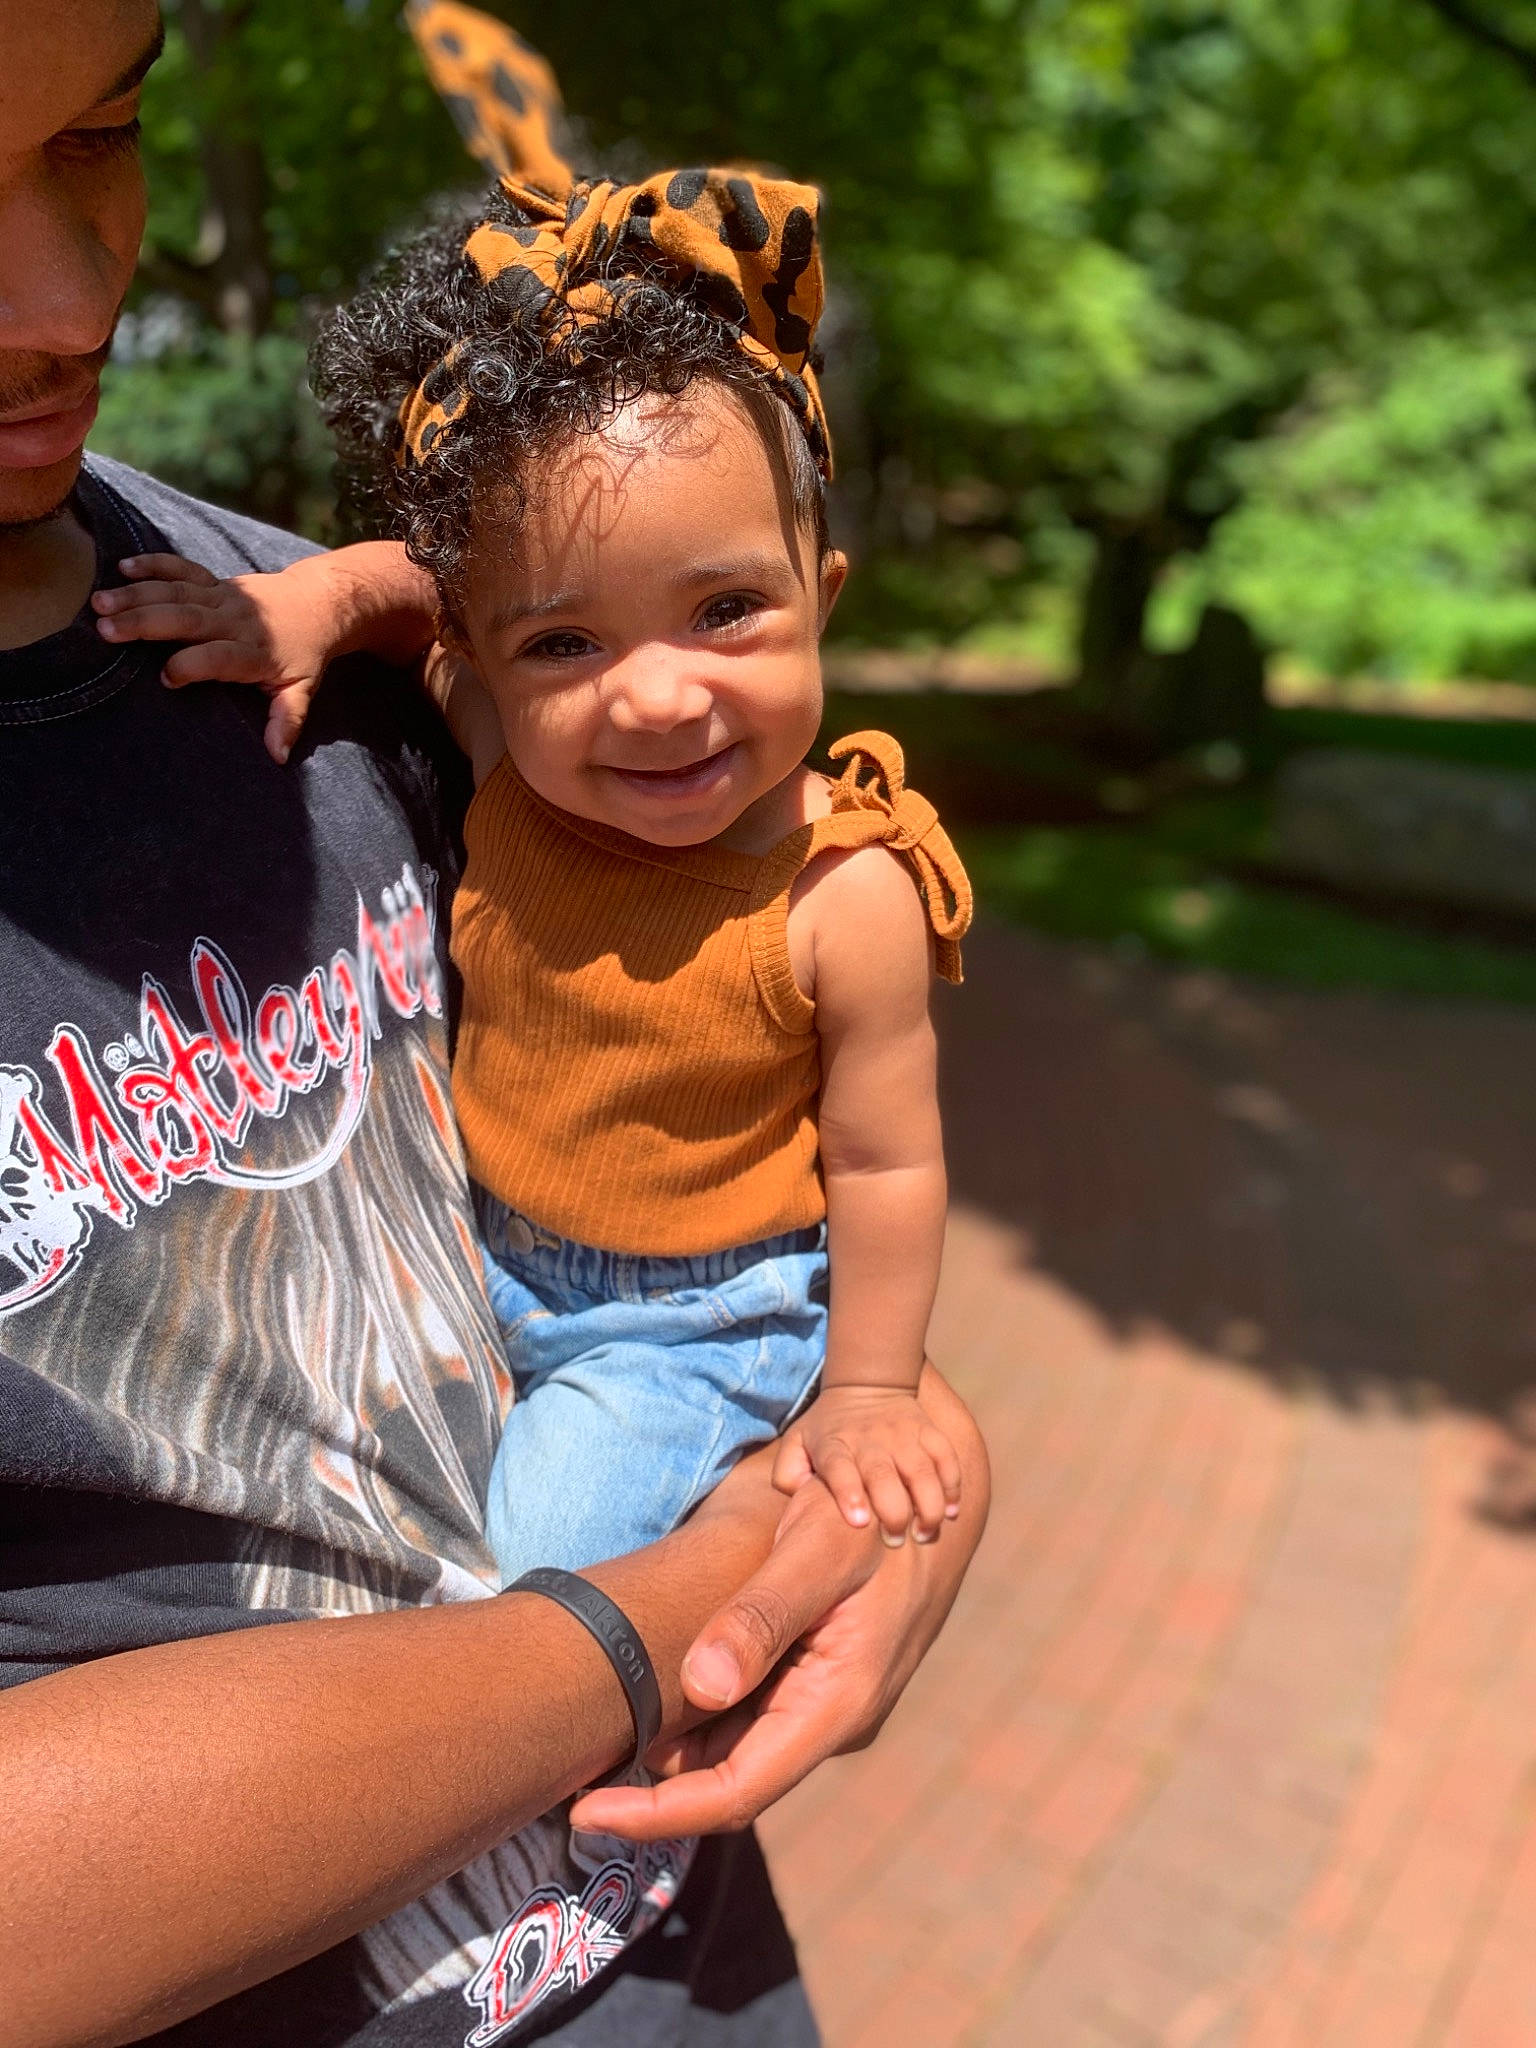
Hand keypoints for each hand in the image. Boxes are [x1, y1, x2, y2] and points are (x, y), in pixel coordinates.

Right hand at [92, 553, 335, 763]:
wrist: (318, 605)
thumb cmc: (304, 655)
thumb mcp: (302, 690)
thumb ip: (287, 721)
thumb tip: (277, 756)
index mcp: (253, 652)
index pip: (218, 657)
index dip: (192, 665)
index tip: (166, 678)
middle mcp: (234, 621)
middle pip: (187, 618)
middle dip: (145, 623)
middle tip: (106, 631)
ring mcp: (222, 597)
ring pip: (176, 592)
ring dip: (137, 595)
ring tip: (100, 603)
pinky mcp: (215, 581)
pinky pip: (182, 569)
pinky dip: (154, 564)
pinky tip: (122, 567)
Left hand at [570, 1363, 986, 1839]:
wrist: (928, 1488)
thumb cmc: (868, 1508)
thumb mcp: (814, 1548)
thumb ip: (761, 1615)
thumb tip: (701, 1687)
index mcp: (838, 1701)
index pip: (737, 1792)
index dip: (657, 1814)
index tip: (584, 1814)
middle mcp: (836, 1717)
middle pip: (733, 1780)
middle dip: (654, 1788)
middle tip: (573, 1771)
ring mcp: (830, 1701)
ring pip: (740, 1749)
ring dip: (676, 1745)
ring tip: (600, 1726)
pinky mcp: (822, 1679)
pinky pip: (754, 1715)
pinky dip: (703, 1711)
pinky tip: (657, 1684)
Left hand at [773, 1382, 962, 1543]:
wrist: (866, 1383)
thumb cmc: (828, 1428)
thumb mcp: (796, 1442)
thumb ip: (787, 1473)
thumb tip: (798, 1499)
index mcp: (834, 1446)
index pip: (839, 1468)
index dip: (849, 1495)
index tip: (860, 1522)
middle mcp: (869, 1440)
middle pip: (884, 1476)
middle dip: (894, 1512)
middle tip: (895, 1540)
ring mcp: (902, 1435)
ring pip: (922, 1471)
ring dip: (929, 1505)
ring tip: (926, 1532)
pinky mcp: (927, 1431)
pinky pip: (946, 1458)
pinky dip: (952, 1485)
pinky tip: (951, 1511)